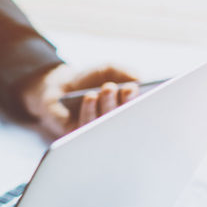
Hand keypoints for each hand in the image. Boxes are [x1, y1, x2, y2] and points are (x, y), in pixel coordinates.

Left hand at [21, 64, 139, 136]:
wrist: (59, 87)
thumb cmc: (89, 79)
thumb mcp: (109, 70)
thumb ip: (125, 72)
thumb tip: (140, 80)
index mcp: (130, 111)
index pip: (143, 114)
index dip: (146, 105)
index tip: (147, 93)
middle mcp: (117, 125)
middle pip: (126, 122)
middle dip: (127, 103)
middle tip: (128, 89)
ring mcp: (99, 132)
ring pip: (107, 125)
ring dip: (108, 105)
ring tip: (108, 88)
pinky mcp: (80, 136)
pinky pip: (86, 128)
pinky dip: (89, 111)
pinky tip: (91, 97)